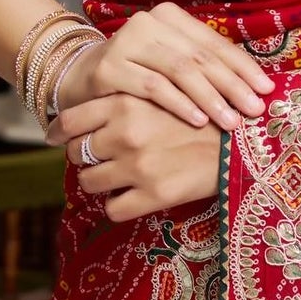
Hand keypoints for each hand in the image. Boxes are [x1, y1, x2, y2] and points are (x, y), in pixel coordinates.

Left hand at [49, 94, 223, 221]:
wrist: (244, 139)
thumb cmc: (206, 111)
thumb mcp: (164, 90)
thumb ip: (130, 96)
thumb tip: (97, 107)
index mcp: (126, 102)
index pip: (70, 120)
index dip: (59, 132)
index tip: (56, 138)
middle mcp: (125, 133)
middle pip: (76, 152)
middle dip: (84, 157)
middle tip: (101, 157)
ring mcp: (137, 166)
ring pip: (89, 183)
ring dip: (100, 183)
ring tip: (118, 178)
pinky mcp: (153, 195)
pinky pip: (113, 209)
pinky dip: (119, 206)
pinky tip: (133, 196)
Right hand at [52, 2, 272, 129]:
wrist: (79, 78)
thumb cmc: (138, 75)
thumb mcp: (171, 63)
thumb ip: (204, 67)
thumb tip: (257, 87)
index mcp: (170, 17)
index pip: (214, 42)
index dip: (242, 66)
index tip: (267, 90)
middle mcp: (149, 22)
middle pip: (200, 56)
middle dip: (232, 85)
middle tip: (255, 110)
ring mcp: (127, 42)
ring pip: (179, 70)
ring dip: (210, 98)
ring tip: (231, 121)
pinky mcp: (109, 67)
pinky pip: (152, 87)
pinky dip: (178, 104)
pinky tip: (198, 120)